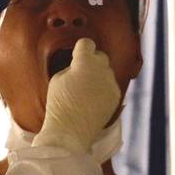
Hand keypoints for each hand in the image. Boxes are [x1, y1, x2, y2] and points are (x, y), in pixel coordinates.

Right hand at [35, 38, 120, 155]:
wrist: (70, 131)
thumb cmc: (59, 105)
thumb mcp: (58, 79)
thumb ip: (72, 67)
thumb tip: (79, 66)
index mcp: (85, 61)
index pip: (87, 43)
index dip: (80, 49)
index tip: (76, 57)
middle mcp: (102, 69)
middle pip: (100, 56)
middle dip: (92, 61)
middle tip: (81, 74)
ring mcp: (111, 83)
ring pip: (106, 72)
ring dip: (98, 76)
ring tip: (86, 90)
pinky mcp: (116, 96)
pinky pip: (111, 86)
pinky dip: (104, 89)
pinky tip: (93, 100)